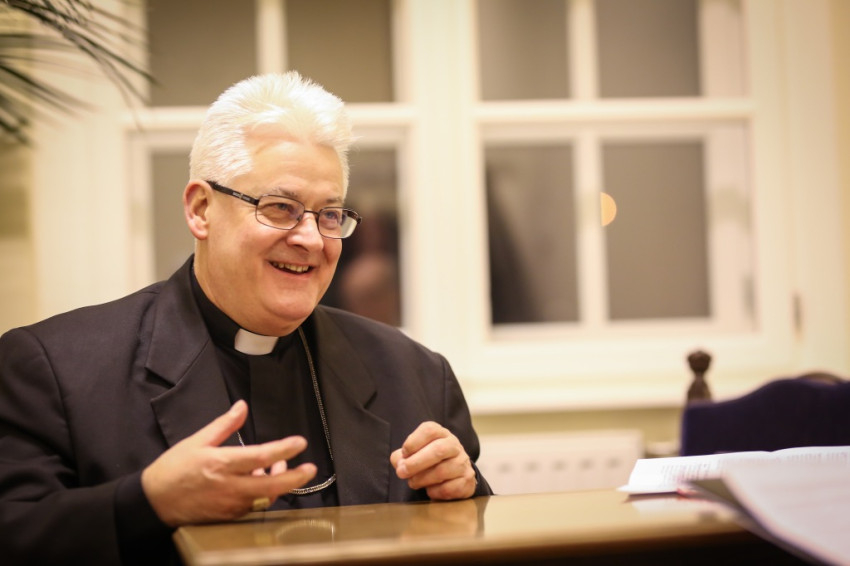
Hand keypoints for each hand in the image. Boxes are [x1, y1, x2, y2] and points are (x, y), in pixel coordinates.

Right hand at [141, 400, 316, 526]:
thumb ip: (224, 425)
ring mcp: (230, 505)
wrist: (153, 502)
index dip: (284, 449)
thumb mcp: (197, 441)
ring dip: (277, 483)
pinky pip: (253, 505)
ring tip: (278, 467)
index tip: (300, 443)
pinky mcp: (228, 516)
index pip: (261, 456)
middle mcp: (229, 487)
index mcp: (222, 464)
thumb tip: (242, 407)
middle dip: (295, 478)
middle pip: (271, 485)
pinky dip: (262, 493)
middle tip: (310, 469)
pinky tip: (260, 480)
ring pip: (264, 496)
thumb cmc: (173, 469)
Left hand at [390, 421, 476, 500]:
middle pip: (438, 450)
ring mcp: (463, 463)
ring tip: (413, 482)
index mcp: (441, 433)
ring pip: (442, 471)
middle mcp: (454, 445)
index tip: (404, 454)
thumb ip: (401, 457)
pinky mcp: (467, 480)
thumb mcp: (414, 453)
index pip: (429, 430)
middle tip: (401, 472)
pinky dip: (434, 492)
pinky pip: (448, 488)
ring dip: (422, 479)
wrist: (454, 474)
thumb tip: (400, 464)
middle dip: (415, 463)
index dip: (413, 442)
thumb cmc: (429, 461)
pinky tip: (430, 490)